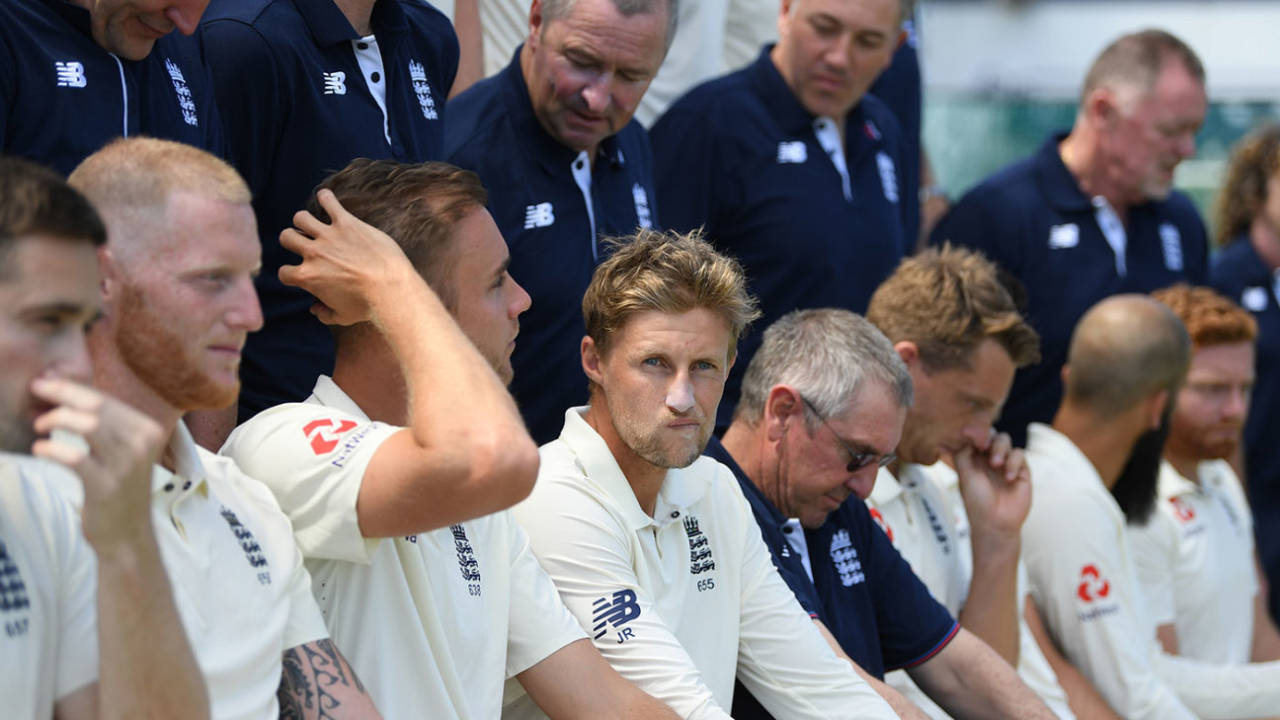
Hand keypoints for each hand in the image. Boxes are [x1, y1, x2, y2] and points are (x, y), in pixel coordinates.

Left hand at [29, 377, 164, 552]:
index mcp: (149, 430)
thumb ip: (106, 425)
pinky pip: (74, 458)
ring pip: (89, 426)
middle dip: (62, 395)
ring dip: (57, 420)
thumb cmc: (119, 490)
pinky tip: (40, 449)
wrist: (127, 535)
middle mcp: (142, 444)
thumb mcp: (122, 452)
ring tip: (39, 426)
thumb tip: (68, 394)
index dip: (71, 388)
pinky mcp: (106, 485)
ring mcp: (126, 465)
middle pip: (97, 407)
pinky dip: (52, 450)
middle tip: (36, 393)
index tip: (45, 384)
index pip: (106, 399)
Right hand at [278, 189, 416, 325]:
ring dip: (305, 220)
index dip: (290, 274)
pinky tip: (327, 199)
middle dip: (292, 240)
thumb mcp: (342, 317)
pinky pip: (329, 202)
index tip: (299, 273)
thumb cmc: (368, 306)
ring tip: (315, 224)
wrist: (391, 288)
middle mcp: (313, 253)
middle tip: (305, 243)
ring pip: (301, 217)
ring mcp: (329, 236)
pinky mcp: (346, 223)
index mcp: (308, 277)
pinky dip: (326, 198)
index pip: (284, 272)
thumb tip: (315, 309)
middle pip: (286, 237)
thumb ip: (324, 314)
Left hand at [953, 431, 1031, 539]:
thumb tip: (965, 434)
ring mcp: (1005, 464)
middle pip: (991, 434)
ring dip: (1000, 449)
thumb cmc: (977, 502)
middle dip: (988, 438)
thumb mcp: (965, 476)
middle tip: (984, 448)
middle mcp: (988, 459)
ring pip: (1005, 440)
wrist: (996, 523)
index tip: (971, 436)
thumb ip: (962, 454)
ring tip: (996, 465)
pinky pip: (1019, 455)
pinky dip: (1013, 462)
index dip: (974, 433)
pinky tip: (1008, 478)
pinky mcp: (1021, 471)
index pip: (975, 437)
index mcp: (973, 459)